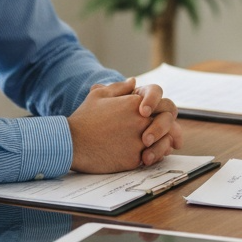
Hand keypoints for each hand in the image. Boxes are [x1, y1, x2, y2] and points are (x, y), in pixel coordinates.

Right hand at [67, 78, 182, 172]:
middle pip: (169, 121)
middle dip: (169, 126)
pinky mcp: (134, 159)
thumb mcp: (99, 95)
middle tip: (164, 133)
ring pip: (165, 142)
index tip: (155, 115)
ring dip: (164, 143)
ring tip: (157, 146)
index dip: (163, 108)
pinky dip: (153, 157)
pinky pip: (153, 158)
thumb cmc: (84, 118)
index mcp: (135, 103)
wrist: (72, 143)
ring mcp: (139, 140)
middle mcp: (141, 121)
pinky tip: (147, 157)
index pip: (164, 102)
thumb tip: (133, 82)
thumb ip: (119, 87)